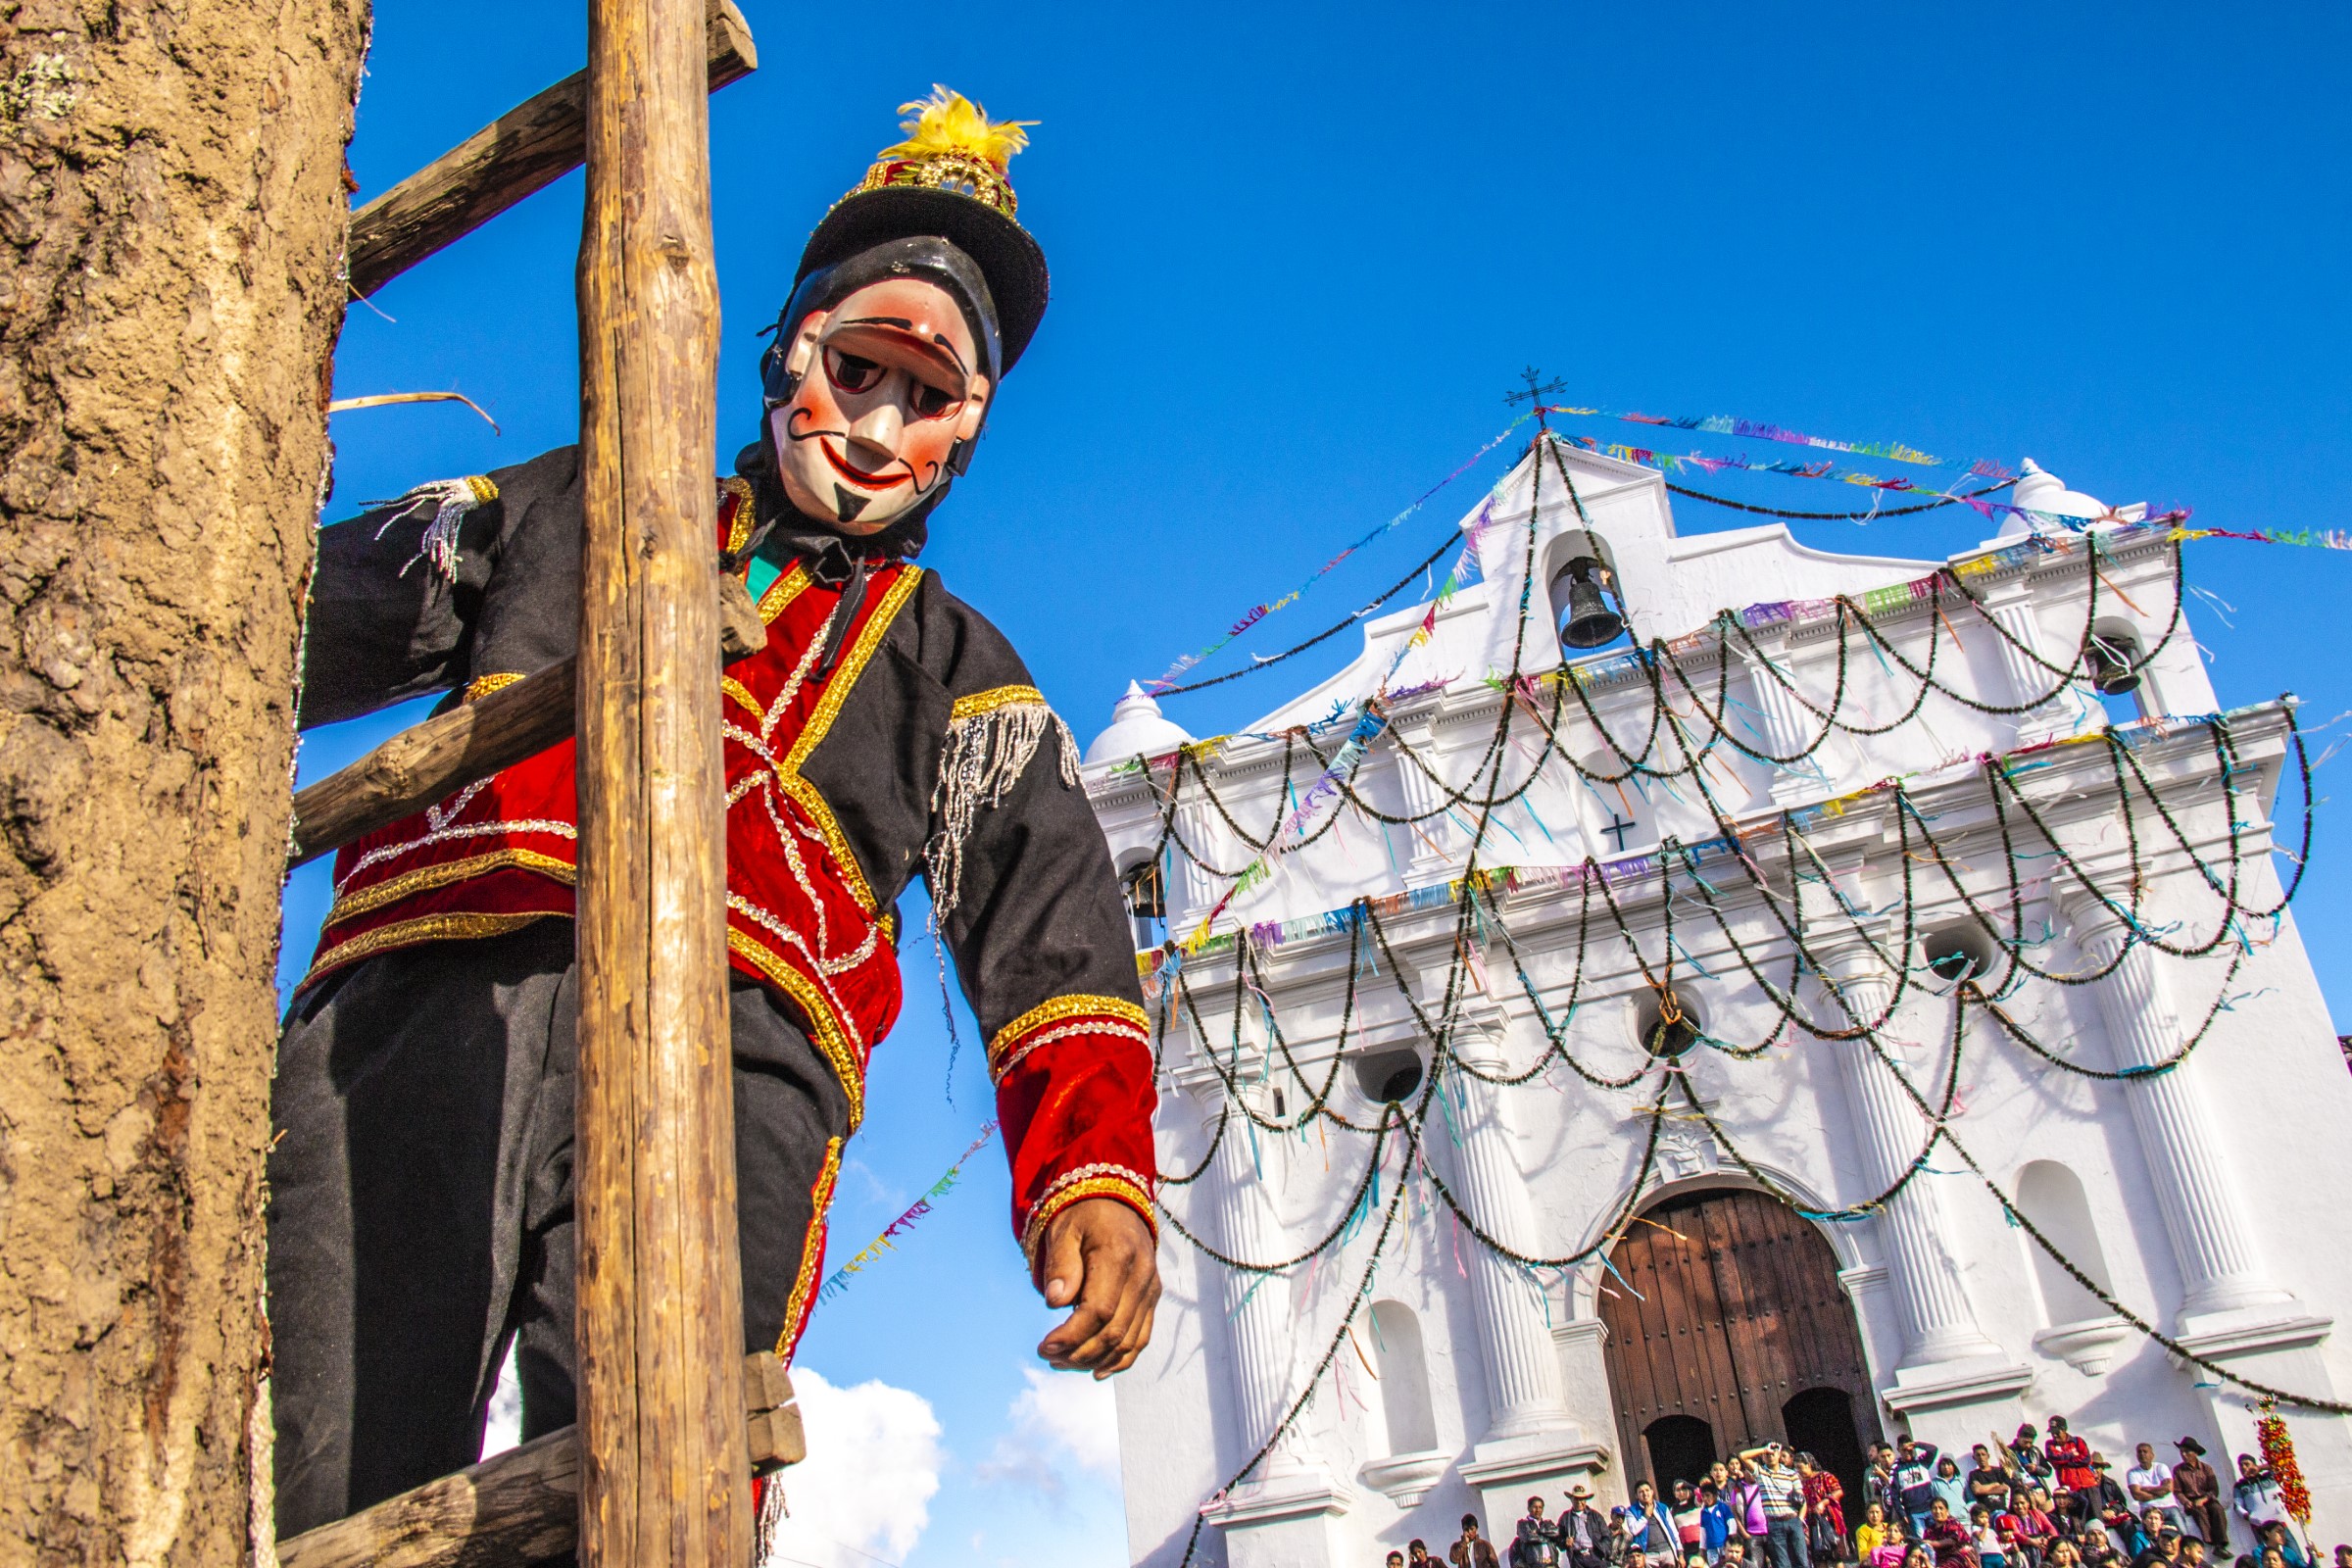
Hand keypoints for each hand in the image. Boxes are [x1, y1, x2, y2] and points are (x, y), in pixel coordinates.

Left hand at [1034, 1197, 1159, 1377]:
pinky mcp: (1152, 1298)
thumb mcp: (1064, 1232)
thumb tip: (1055, 1303)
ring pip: (1128, 1341)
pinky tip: (1096, 1371)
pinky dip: (1121, 1360)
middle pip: (1114, 1332)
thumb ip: (1060, 1266)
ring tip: (1062, 1363)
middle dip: (1079, 1353)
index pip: (1098, 1311)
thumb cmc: (1083, 1217)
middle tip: (1048, 1357)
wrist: (1116, 1201)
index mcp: (1119, 1256)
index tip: (1044, 1347)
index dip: (1071, 1336)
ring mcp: (1151, 1289)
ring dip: (1094, 1360)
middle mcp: (1142, 1275)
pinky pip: (1141, 1338)